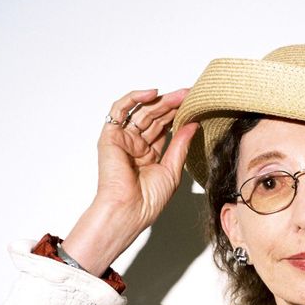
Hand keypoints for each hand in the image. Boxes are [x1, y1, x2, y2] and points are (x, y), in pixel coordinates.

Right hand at [63, 88, 198, 274]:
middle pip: (154, 118)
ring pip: (141, 112)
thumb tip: (193, 125)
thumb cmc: (148, 200)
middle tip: (190, 95)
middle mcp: (135, 145)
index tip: (194, 106)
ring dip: (160, 101)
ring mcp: (123, 139)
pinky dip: (134, 98)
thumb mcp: (172, 170)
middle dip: (172, 105)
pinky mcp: (110, 136)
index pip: (164, 129)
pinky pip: (119, 110)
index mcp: (149, 155)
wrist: (130, 210)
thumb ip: (180, 146)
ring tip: (179, 95)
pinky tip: (153, 94)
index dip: (178, 116)